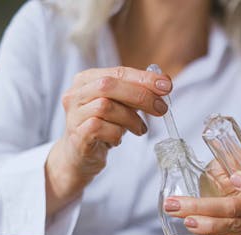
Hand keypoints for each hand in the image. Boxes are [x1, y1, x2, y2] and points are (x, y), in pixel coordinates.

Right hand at [46, 66, 171, 213]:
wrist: (78, 157)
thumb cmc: (103, 127)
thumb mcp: (121, 106)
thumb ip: (137, 94)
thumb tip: (163, 85)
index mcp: (86, 80)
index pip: (118, 72)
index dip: (144, 78)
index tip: (167, 85)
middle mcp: (76, 94)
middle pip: (108, 86)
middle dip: (140, 96)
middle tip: (161, 108)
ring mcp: (73, 115)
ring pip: (105, 107)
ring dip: (130, 119)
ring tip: (139, 129)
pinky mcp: (76, 136)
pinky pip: (100, 129)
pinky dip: (117, 134)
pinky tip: (118, 139)